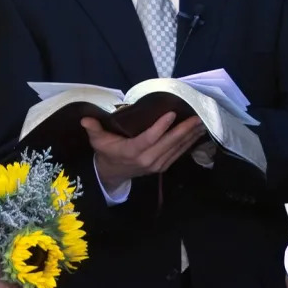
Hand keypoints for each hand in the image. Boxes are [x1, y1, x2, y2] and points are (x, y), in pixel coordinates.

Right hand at [84, 112, 205, 191]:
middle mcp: (147, 159)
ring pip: (177, 148)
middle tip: (198, 116)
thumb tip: (85, 119)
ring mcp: (157, 164)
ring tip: (202, 122)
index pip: (148, 138)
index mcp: (131, 151)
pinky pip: (178, 154)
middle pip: (169, 143)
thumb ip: (94, 129)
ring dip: (190, 135)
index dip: (161, 127)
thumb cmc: (107, 152)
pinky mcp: (163, 166)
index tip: (172, 113)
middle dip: (184, 129)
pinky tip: (197, 133)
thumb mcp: (98, 141)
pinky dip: (189, 144)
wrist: (113, 174)